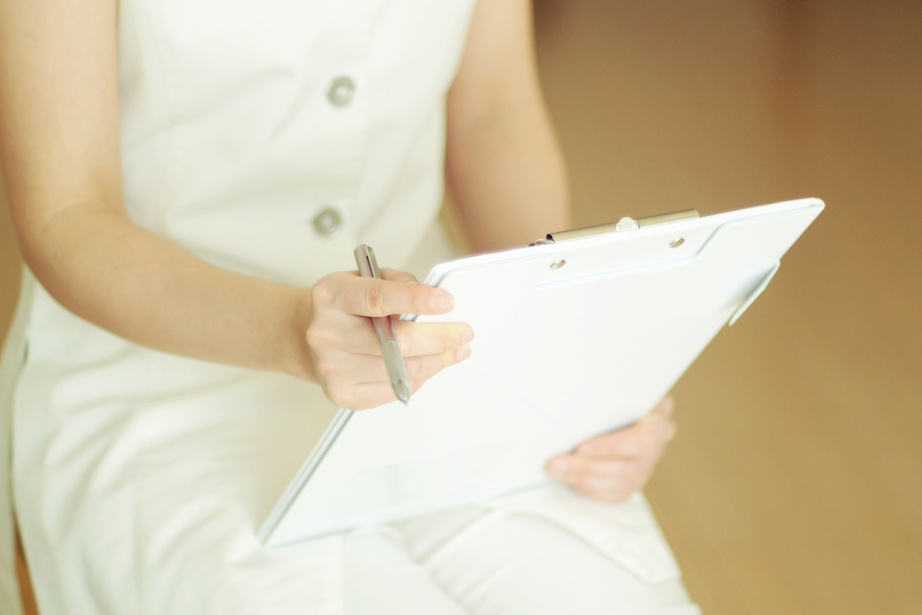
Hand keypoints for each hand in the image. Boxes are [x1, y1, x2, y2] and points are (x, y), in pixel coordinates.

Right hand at [305, 268, 472, 409]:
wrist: (307, 337)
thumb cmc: (345, 306)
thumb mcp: (364, 278)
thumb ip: (398, 282)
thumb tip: (433, 299)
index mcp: (331, 296)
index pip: (377, 298)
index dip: (415, 300)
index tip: (446, 301)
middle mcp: (327, 334)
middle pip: (397, 343)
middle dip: (440, 339)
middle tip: (463, 332)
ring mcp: (333, 368)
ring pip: (403, 370)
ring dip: (437, 360)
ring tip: (454, 350)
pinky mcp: (343, 394)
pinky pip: (396, 389)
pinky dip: (420, 377)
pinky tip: (428, 364)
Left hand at [545, 396, 676, 502]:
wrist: (616, 399)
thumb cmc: (610, 389)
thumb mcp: (610, 383)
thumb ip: (600, 390)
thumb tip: (568, 393)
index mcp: (658, 412)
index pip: (642, 439)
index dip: (610, 447)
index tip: (580, 448)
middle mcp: (660, 439)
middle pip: (630, 466)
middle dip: (588, 467)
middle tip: (556, 463)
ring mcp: (650, 462)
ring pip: (623, 483)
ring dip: (583, 479)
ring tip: (557, 470)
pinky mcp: (637, 479)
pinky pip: (617, 494)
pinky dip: (590, 488)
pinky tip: (570, 479)